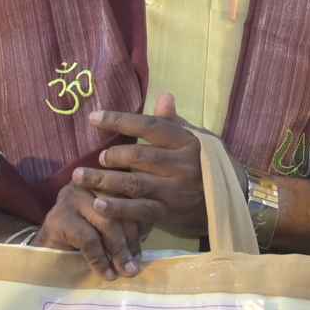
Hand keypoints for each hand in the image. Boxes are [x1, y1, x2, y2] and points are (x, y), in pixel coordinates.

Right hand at [40, 178, 157, 277]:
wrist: (45, 252)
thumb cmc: (82, 240)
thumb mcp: (109, 228)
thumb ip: (128, 225)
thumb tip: (148, 242)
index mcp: (105, 180)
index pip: (132, 195)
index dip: (143, 221)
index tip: (145, 245)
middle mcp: (89, 183)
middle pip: (122, 208)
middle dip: (132, 239)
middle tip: (136, 264)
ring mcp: (72, 198)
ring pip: (107, 222)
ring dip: (119, 251)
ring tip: (125, 270)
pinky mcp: (59, 217)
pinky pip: (89, 239)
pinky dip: (100, 260)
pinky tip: (107, 273)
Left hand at [80, 98, 208, 242]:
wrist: (229, 202)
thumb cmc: (207, 165)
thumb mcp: (198, 139)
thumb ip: (175, 122)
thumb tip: (164, 96)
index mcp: (186, 141)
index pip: (149, 126)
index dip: (120, 121)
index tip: (94, 118)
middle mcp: (181, 165)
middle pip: (139, 156)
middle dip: (113, 156)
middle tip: (97, 157)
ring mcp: (175, 191)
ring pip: (134, 184)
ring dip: (104, 180)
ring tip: (80, 177)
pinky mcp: (168, 213)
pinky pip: (139, 211)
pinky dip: (117, 209)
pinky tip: (97, 204)